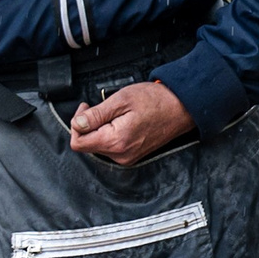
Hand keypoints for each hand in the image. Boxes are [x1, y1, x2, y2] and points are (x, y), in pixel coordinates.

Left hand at [68, 81, 193, 163]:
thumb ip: (96, 115)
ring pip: (98, 145)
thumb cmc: (156, 101)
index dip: (77, 123)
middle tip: (101, 107)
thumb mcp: (121, 100)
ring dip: (100, 128)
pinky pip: (110, 147)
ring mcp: (127, 157)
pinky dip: (110, 133)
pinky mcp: (132, 155)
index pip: (78, 143)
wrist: (181, 108)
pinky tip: (121, 121)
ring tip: (116, 114)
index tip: (86, 109)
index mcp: (116, 142)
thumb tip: (77, 124)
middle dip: (89, 125)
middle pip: (87, 144)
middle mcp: (120, 155)